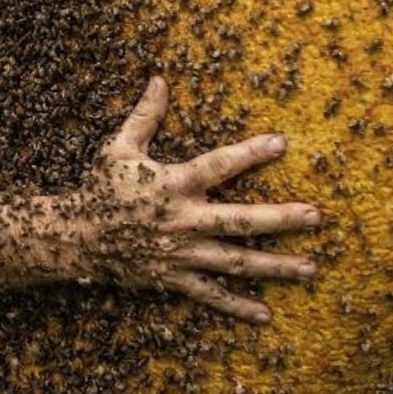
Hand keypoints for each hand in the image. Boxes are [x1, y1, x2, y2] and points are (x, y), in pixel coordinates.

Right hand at [81, 77, 321, 322]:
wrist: (76, 237)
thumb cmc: (100, 188)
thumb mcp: (118, 148)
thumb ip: (144, 116)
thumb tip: (159, 79)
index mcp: (171, 185)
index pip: (217, 165)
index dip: (249, 153)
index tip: (281, 143)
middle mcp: (182, 220)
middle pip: (239, 220)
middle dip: (279, 219)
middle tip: (315, 216)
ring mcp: (181, 253)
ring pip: (234, 261)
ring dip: (274, 266)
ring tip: (310, 268)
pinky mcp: (174, 277)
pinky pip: (209, 294)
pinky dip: (236, 306)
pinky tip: (265, 314)